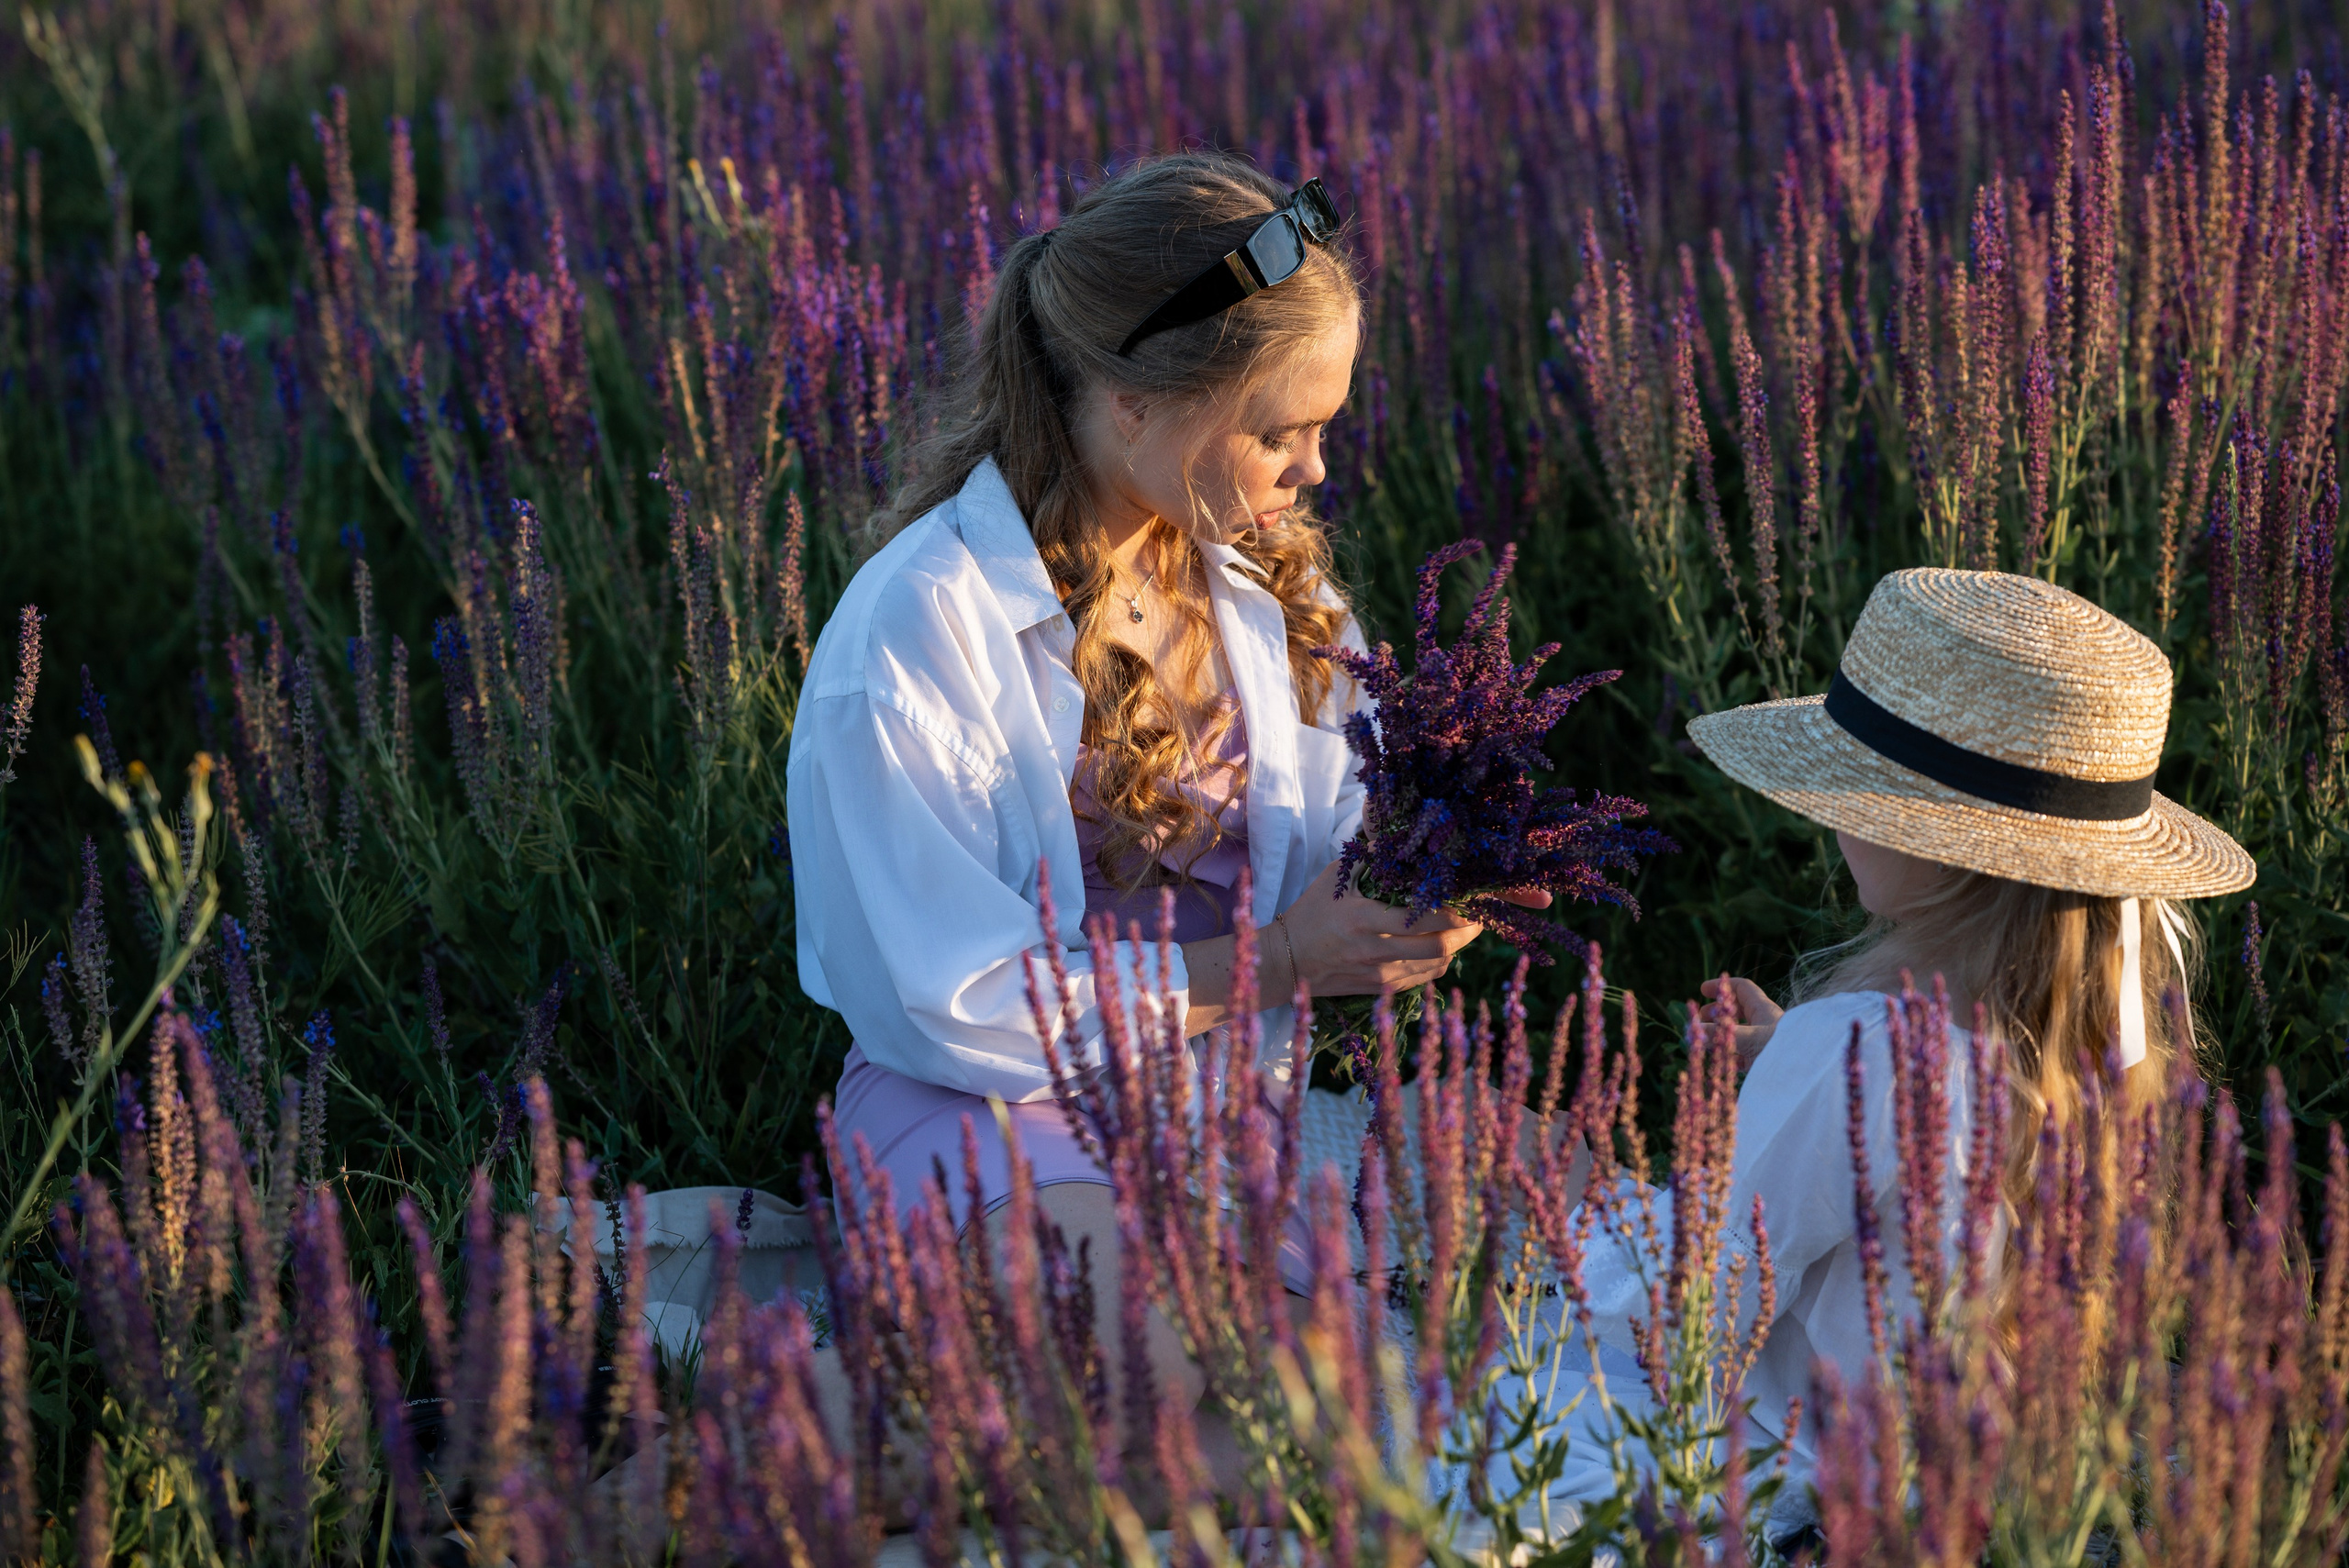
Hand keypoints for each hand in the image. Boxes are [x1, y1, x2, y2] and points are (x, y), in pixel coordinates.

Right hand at [1275, 860, 1482, 998]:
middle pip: (1440, 947)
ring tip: (1466, 931)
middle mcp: (1376, 950)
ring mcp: (1380, 974)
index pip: (1424, 920)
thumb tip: (1401, 841)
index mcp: (1365, 919)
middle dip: (1465, 933)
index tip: (1467, 900)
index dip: (1454, 913)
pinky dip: (1438, 962)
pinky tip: (1443, 948)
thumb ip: (1370, 859)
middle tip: (1478, 918)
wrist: (1285, 962)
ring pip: (1436, 965)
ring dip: (1456, 948)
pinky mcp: (1380, 988)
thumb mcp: (1335, 879)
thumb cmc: (1310, 914)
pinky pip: (1422, 978)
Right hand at [1699, 975, 1781, 1070]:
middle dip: (1718, 1012)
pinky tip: (1722, 1059)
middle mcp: (1764, 1023)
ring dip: (1722, 1034)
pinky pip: (1743, 1053)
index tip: (1703, 990)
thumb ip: (1720, 1033)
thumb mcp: (1748, 1038)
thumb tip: (1692, 1029)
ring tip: (1706, 1041)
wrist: (1808, 1072)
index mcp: (1763, 1009)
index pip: (1742, 989)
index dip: (1723, 986)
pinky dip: (1730, 1054)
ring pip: (1739, 1032)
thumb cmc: (1783, 1048)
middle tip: (1702, 1019)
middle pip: (1738, 1010)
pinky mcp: (1764, 1060)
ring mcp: (1763, 1042)